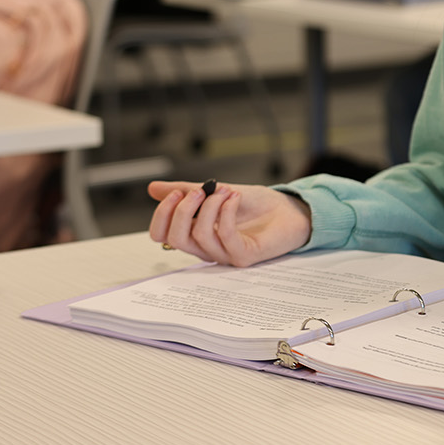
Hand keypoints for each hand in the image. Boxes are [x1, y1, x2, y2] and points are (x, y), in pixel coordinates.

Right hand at [148, 179, 311, 266]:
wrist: (290, 210)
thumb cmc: (256, 205)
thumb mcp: (216, 192)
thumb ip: (186, 191)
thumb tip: (153, 188)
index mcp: (196, 234)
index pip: (162, 235)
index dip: (162, 214)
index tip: (175, 192)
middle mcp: (207, 248)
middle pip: (175, 238)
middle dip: (181, 210)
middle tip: (197, 191)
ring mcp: (225, 254)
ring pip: (199, 235)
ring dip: (210, 205)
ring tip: (226, 191)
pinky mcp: (244, 256)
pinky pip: (225, 236)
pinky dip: (226, 211)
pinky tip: (235, 198)